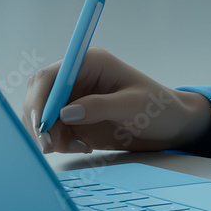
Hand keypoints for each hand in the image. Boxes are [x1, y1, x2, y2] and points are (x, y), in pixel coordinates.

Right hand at [22, 46, 210, 153]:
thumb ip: (100, 107)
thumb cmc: (158, 107)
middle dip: (39, 122)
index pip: (50, 77)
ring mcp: (74, 99)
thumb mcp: (133, 106)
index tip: (41, 125)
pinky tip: (84, 148)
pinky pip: (55, 131)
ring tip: (78, 148)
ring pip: (43, 117)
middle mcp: (76, 78)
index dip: (39, 100)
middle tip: (49, 147)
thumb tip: (65, 113)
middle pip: (39, 96)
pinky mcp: (75, 119)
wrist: (171, 126)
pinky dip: (61, 143)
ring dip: (50, 136)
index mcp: (89, 62)